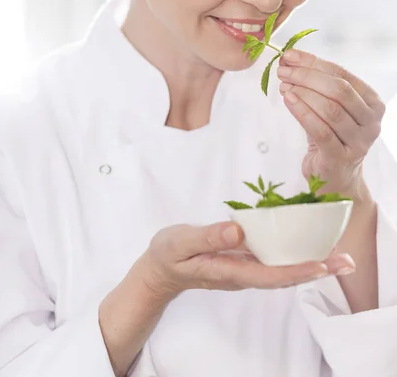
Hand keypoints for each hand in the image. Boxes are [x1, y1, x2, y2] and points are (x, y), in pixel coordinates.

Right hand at [139, 222, 355, 300]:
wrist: (161, 270)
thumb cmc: (169, 255)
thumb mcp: (180, 242)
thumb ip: (207, 237)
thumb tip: (238, 231)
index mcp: (229, 271)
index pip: (270, 275)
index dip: (298, 271)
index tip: (323, 265)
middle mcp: (242, 273)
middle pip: (284, 275)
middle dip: (315, 269)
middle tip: (346, 261)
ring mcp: (243, 268)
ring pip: (282, 268)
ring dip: (309, 262)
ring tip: (336, 254)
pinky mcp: (242, 260)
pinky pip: (272, 259)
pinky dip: (292, 253)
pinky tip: (305, 243)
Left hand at [277, 49, 385, 196]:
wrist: (335, 177)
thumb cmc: (332, 137)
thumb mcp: (330, 109)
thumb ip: (317, 87)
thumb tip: (290, 61)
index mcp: (372, 103)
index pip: (343, 75)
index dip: (314, 63)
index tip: (290, 56)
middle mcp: (371, 122)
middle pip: (339, 90)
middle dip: (307, 77)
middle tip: (283, 71)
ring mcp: (359, 142)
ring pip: (330, 109)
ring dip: (303, 93)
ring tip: (284, 85)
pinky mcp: (340, 158)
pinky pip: (320, 130)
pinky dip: (302, 112)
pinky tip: (288, 100)